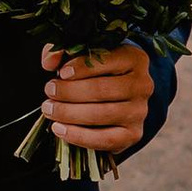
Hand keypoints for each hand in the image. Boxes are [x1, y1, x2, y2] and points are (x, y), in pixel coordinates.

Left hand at [41, 42, 151, 159]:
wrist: (117, 98)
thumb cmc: (96, 72)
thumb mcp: (83, 54)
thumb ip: (63, 51)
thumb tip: (49, 62)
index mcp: (134, 58)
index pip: (108, 60)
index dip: (82, 67)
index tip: (61, 73)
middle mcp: (142, 84)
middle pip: (102, 90)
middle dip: (70, 92)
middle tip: (49, 92)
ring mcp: (139, 111)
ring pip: (101, 115)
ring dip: (69, 113)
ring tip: (50, 110)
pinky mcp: (133, 134)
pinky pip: (105, 139)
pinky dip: (79, 136)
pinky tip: (59, 129)